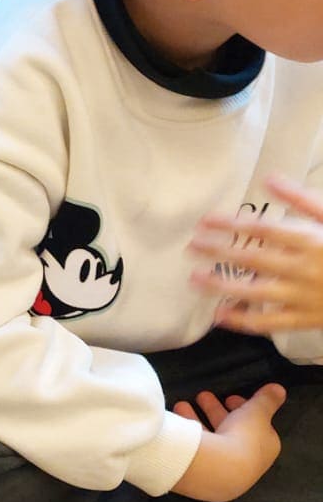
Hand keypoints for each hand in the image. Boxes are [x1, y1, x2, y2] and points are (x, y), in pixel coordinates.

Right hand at [169, 383, 286, 501]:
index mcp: (264, 447)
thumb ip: (267, 400)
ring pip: (210, 439)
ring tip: (181, 404)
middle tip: (203, 396)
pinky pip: (196, 448)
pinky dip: (188, 432)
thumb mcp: (258, 411)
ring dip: (196, 419)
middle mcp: (246, 460)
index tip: (229, 398)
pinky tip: (177, 423)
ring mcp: (223, 469)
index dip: (243, 409)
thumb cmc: (244, 438)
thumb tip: (279, 389)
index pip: (256, 425)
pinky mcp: (203, 474)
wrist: (218, 469)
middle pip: (230, 431)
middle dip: (215, 411)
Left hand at [189, 174, 322, 333]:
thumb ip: (302, 199)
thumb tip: (269, 178)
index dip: (231, 225)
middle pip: (253, 259)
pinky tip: (220, 316)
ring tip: (195, 280)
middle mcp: (303, 269)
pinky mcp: (305, 319)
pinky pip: (270, 323)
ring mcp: (303, 297)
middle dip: (218, 252)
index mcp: (311, 241)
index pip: (263, 230)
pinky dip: (243, 321)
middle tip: (191, 247)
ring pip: (256, 293)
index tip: (205, 221)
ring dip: (222, 286)